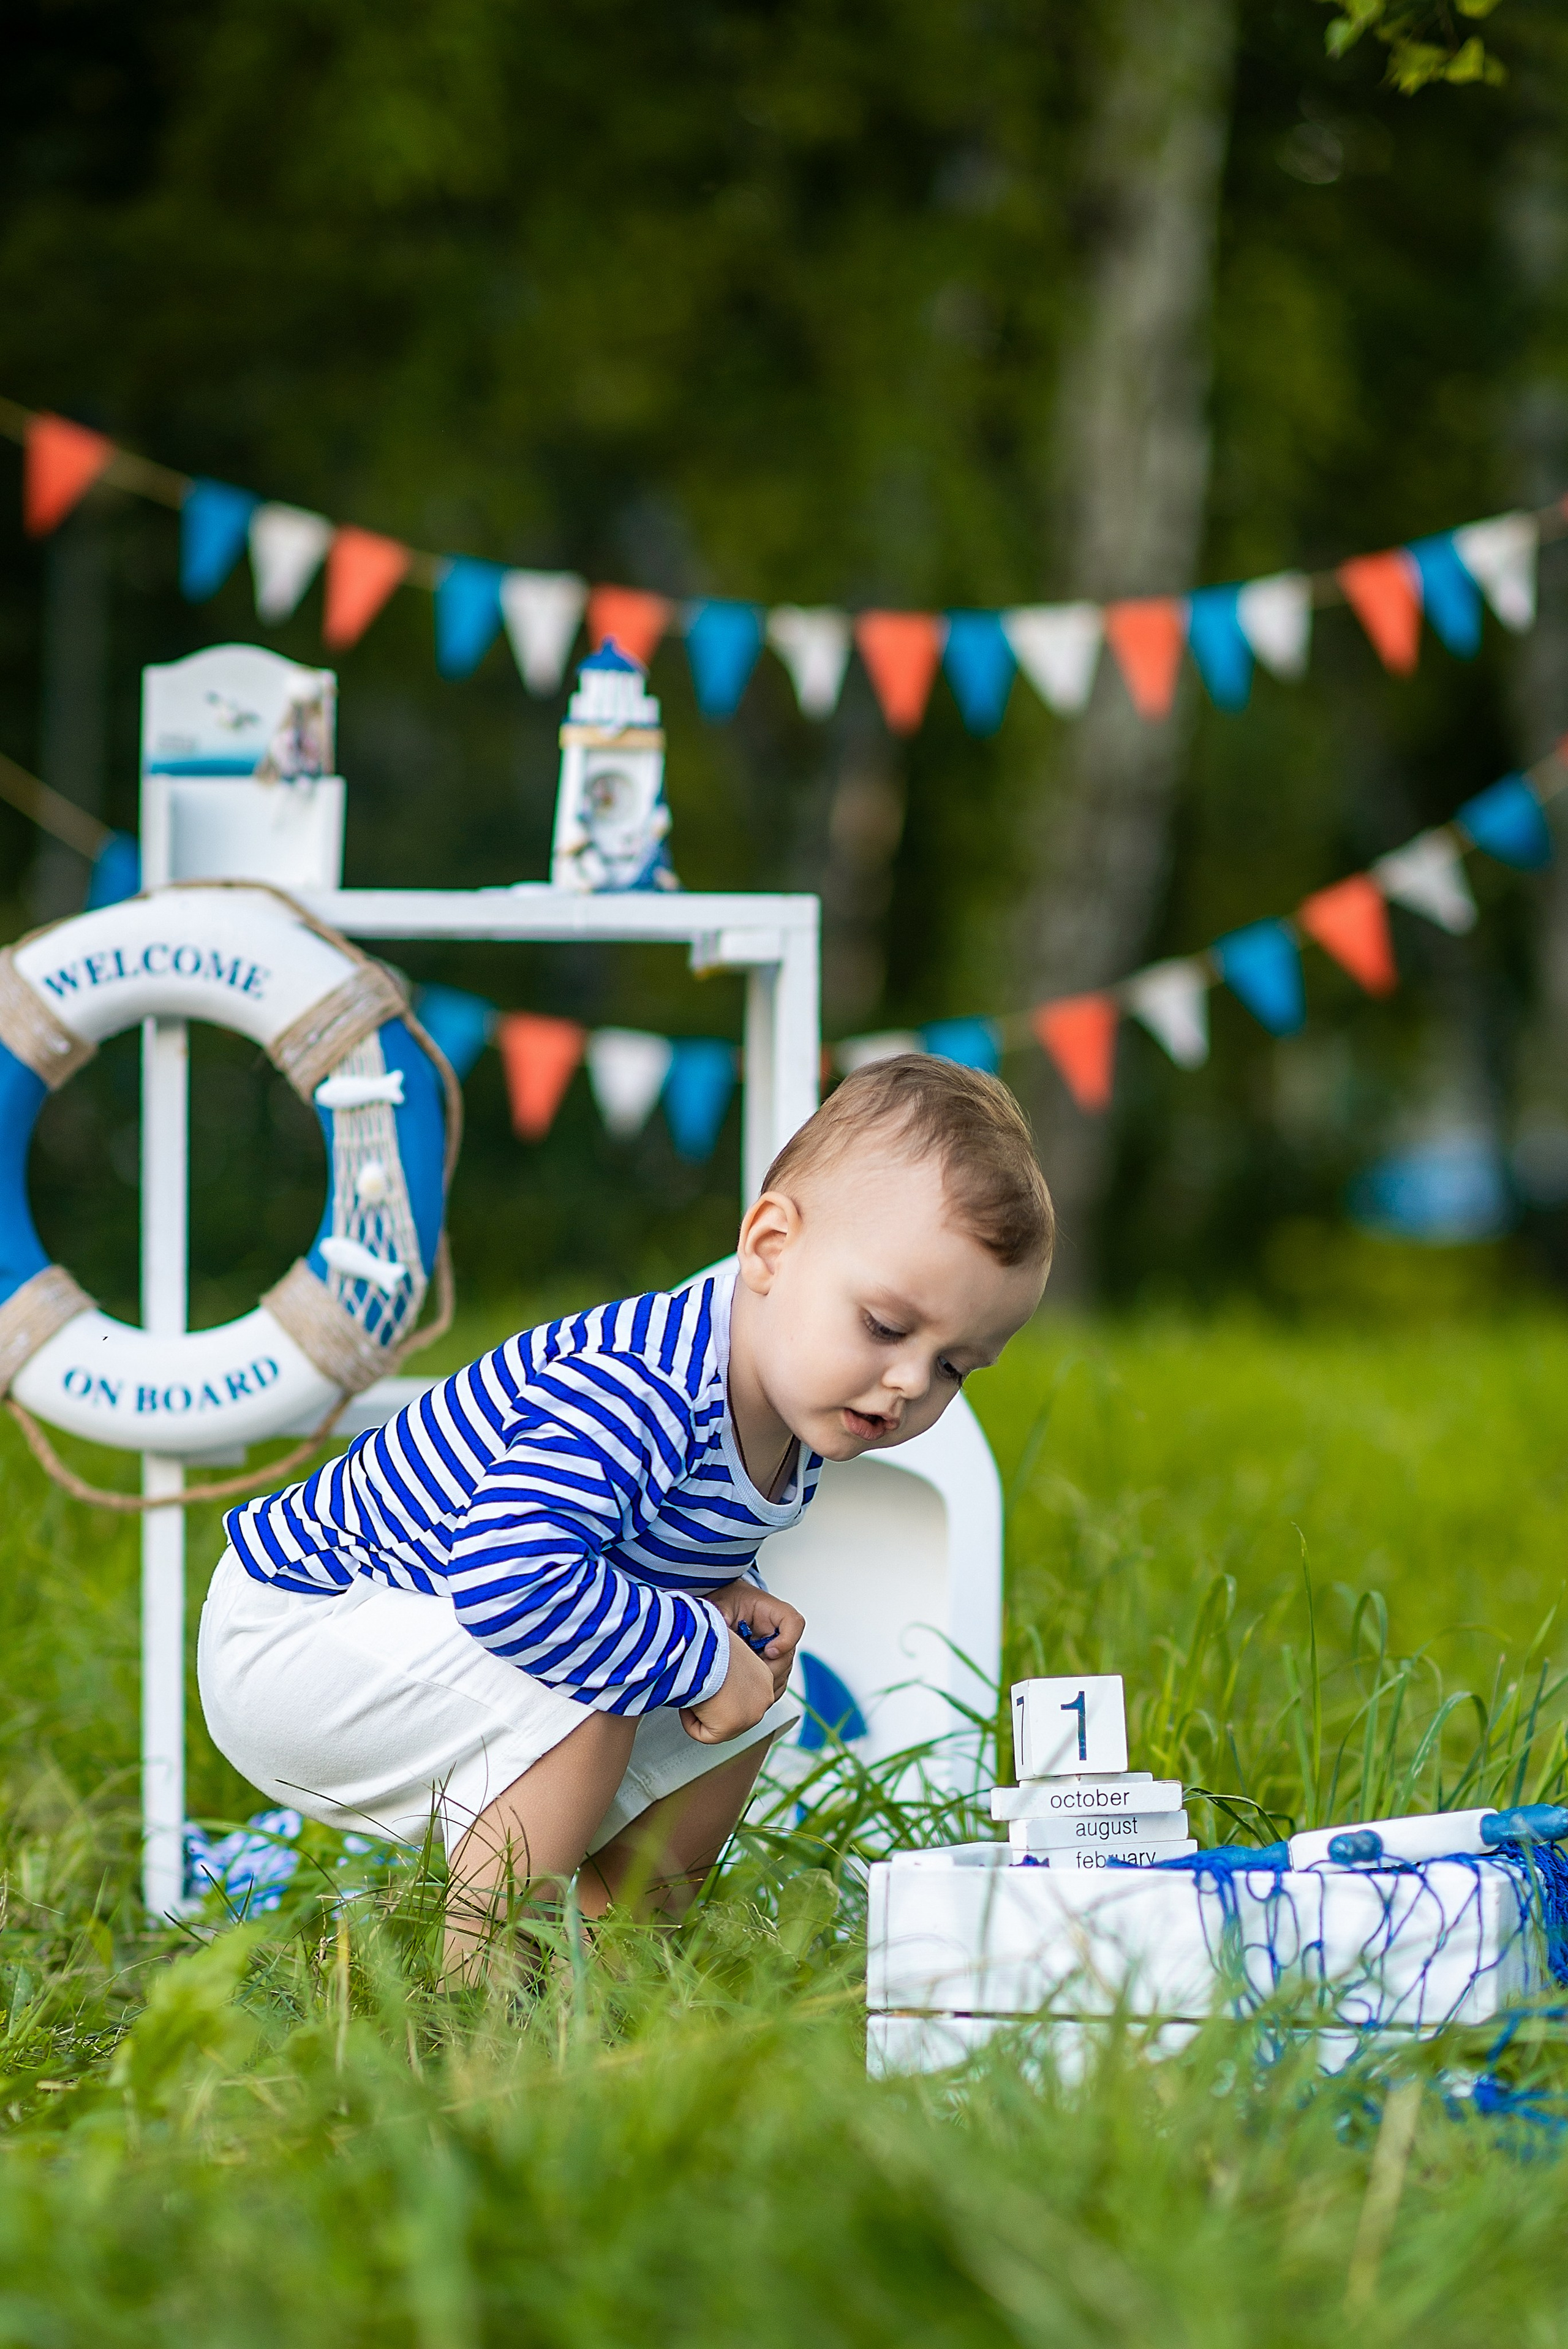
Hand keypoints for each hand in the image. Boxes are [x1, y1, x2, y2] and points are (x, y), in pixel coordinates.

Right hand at [680, 1630, 775, 1744]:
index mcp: (764, 1678)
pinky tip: (689, 1701)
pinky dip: (690, 1720)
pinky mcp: (731, 1726)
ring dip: (701, 1711)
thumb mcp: (725, 1652)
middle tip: (698, 1690)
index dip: (720, 1693)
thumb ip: (726, 1668)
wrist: (704, 1645)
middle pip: (732, 1714)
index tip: (707, 1684)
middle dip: (712, 1707)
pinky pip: (704, 1734)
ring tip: (694, 1691)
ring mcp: (751, 1715)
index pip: (742, 1697)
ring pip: (717, 1725)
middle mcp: (764, 1698)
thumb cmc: (710, 1641)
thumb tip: (712, 1672)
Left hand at [707, 1582, 805, 1699]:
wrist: (727, 1606)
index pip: (794, 1623)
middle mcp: (781, 1633)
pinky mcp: (773, 1666)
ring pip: (781, 1673)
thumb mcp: (723, 1602)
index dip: (786, 1640)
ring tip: (736, 1674)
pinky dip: (760, 1688)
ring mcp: (779, 1651)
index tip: (769, 1651)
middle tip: (742, 1670)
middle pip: (787, 1656)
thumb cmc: (730, 1600)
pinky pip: (775, 1683)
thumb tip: (718, 1626)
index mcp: (774, 1612)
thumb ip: (722, 1612)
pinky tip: (741, 1683)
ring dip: (761, 1680)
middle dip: (766, 1668)